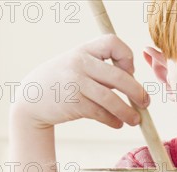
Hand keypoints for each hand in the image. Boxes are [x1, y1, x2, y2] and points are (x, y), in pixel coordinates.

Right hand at [12, 35, 149, 129]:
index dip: (127, 57)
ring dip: (128, 112)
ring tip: (135, 120)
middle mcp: (80, 63)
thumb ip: (100, 68)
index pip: (112, 43)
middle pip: (119, 77)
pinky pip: (101, 113)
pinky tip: (117, 123)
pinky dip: (112, 120)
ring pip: (111, 99)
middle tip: (145, 102)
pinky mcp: (74, 103)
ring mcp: (76, 84)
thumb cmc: (62, 82)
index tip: (129, 72)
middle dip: (137, 92)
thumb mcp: (76, 64)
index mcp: (84, 50)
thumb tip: (134, 87)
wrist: (31, 99)